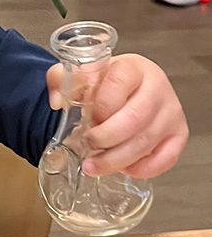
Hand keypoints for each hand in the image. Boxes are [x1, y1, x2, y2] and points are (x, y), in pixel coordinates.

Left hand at [46, 54, 187, 178]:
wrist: (130, 86)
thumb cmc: (106, 81)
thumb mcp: (81, 73)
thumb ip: (60, 79)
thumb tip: (57, 101)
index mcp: (133, 68)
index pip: (117, 85)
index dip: (99, 107)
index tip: (86, 119)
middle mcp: (157, 88)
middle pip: (135, 118)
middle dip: (106, 138)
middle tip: (88, 144)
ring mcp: (171, 113)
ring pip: (146, 142)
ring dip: (116, 159)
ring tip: (94, 165)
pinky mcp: (179, 134)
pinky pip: (165, 158)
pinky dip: (142, 168)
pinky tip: (124, 168)